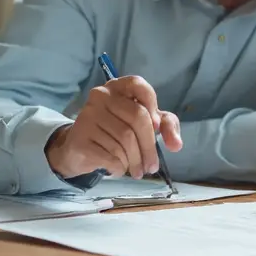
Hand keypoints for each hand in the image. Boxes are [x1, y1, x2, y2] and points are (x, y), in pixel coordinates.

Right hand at [45, 76, 182, 179]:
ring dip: (135, 161)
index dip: (152, 104)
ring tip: (137, 171)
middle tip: (152, 167)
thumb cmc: (116, 131)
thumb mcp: (144, 124)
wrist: (80, 149)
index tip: (156, 126)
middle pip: (137, 117)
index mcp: (118, 87)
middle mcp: (101, 95)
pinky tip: (119, 169)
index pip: (138, 84)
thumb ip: (166, 126)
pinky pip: (110, 155)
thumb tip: (176, 144)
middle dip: (149, 146)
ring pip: (125, 140)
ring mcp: (88, 115)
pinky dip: (120, 167)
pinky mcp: (80, 136)